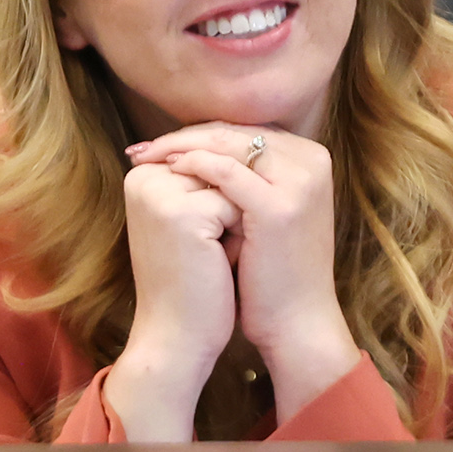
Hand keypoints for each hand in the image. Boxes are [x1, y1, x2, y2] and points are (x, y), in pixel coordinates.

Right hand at [104, 156, 242, 440]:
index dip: (224, 198)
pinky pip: (237, 205)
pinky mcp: (182, 214)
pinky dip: (239, 236)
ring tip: (210, 256)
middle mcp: (145, 176)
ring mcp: (160, 193)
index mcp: (143, 174)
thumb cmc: (191, 282)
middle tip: (207, 251)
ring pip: (233, 184)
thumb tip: (250, 145)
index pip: (211, 158)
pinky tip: (217, 264)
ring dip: (238, 220)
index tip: (199, 238)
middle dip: (231, 208)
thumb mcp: (192, 221)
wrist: (177, 337)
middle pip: (223, 167)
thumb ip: (205, 181)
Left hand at [129, 124, 358, 419]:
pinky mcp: (279, 206)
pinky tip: (167, 172)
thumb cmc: (270, 269)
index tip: (155, 143)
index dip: (195, 134)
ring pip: (227, 144)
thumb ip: (241, 176)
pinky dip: (193, 166)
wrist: (296, 321)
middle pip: (233, 132)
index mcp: (309, 157)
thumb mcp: (260, 211)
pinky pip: (227, 172)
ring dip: (180, 146)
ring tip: (144, 157)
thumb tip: (188, 148)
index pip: (241, 130)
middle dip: (181, 136)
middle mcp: (312, 160)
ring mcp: (299, 182)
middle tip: (140, 147)